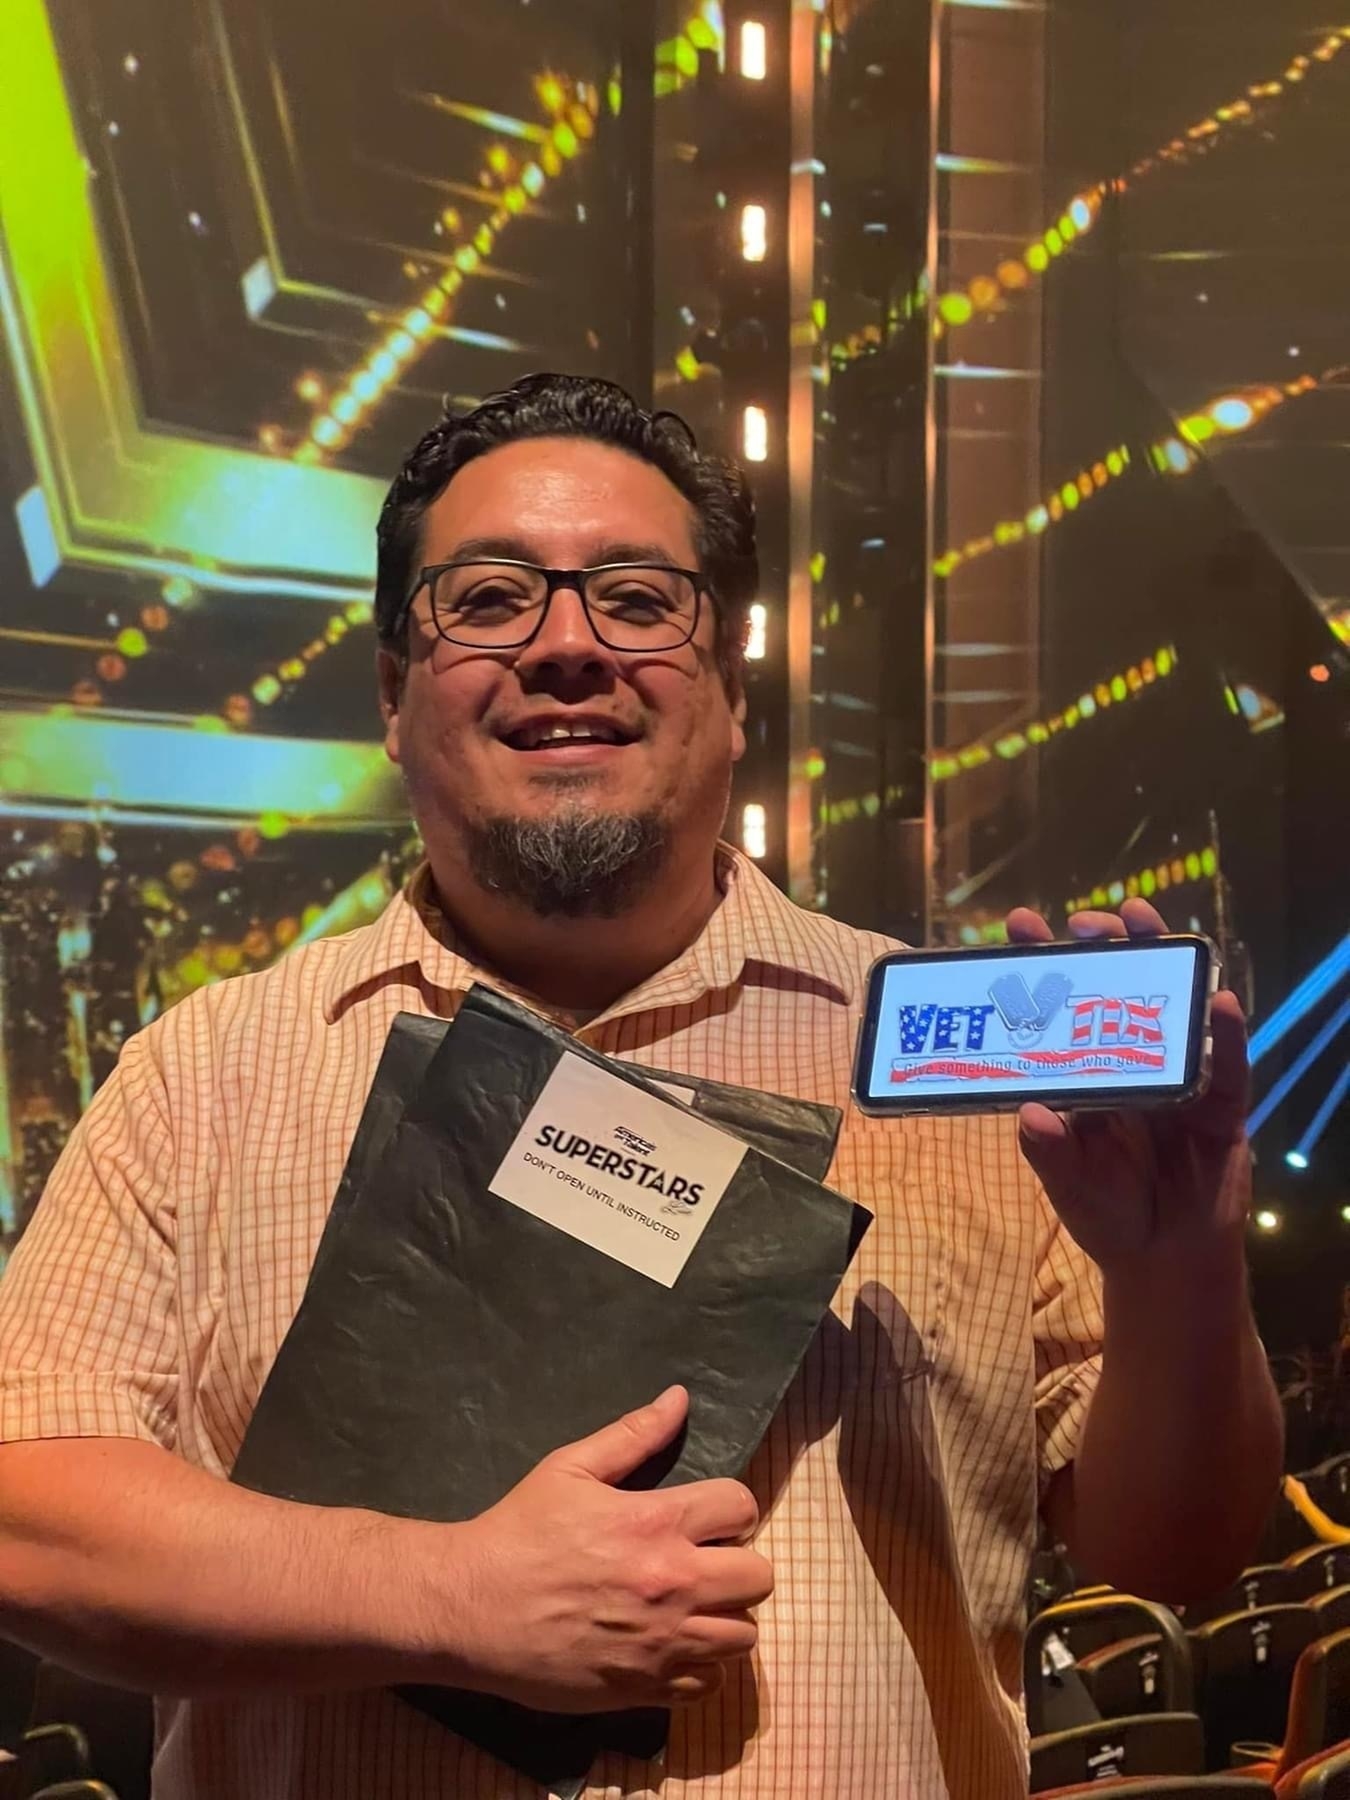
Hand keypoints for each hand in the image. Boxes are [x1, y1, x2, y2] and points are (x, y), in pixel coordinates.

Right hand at [448, 1385, 771, 1712]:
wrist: (472, 1607)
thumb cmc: (521, 1530)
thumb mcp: (570, 1468)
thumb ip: (633, 1433)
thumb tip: (680, 1398)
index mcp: (657, 1523)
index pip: (742, 1507)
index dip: (731, 1507)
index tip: (707, 1516)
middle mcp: (673, 1584)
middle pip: (759, 1576)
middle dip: (740, 1563)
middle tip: (707, 1561)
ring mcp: (663, 1642)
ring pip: (743, 1636)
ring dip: (726, 1616)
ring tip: (694, 1605)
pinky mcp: (646, 1687)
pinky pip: (709, 1684)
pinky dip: (702, 1666)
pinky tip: (674, 1645)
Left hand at [1005, 898, 1250, 1273]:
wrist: (1164, 1261)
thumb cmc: (1108, 1213)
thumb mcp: (1068, 1185)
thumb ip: (1049, 1153)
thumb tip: (1031, 1113)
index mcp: (1086, 1073)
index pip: (1062, 1009)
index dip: (1044, 966)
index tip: (1019, 924)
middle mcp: (1131, 1063)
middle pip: (1119, 991)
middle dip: (1104, 948)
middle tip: (1085, 921)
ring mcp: (1180, 1079)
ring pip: (1173, 1010)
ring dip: (1163, 963)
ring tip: (1143, 921)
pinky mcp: (1222, 1105)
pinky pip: (1226, 1065)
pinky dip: (1224, 1035)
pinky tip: (1217, 1002)